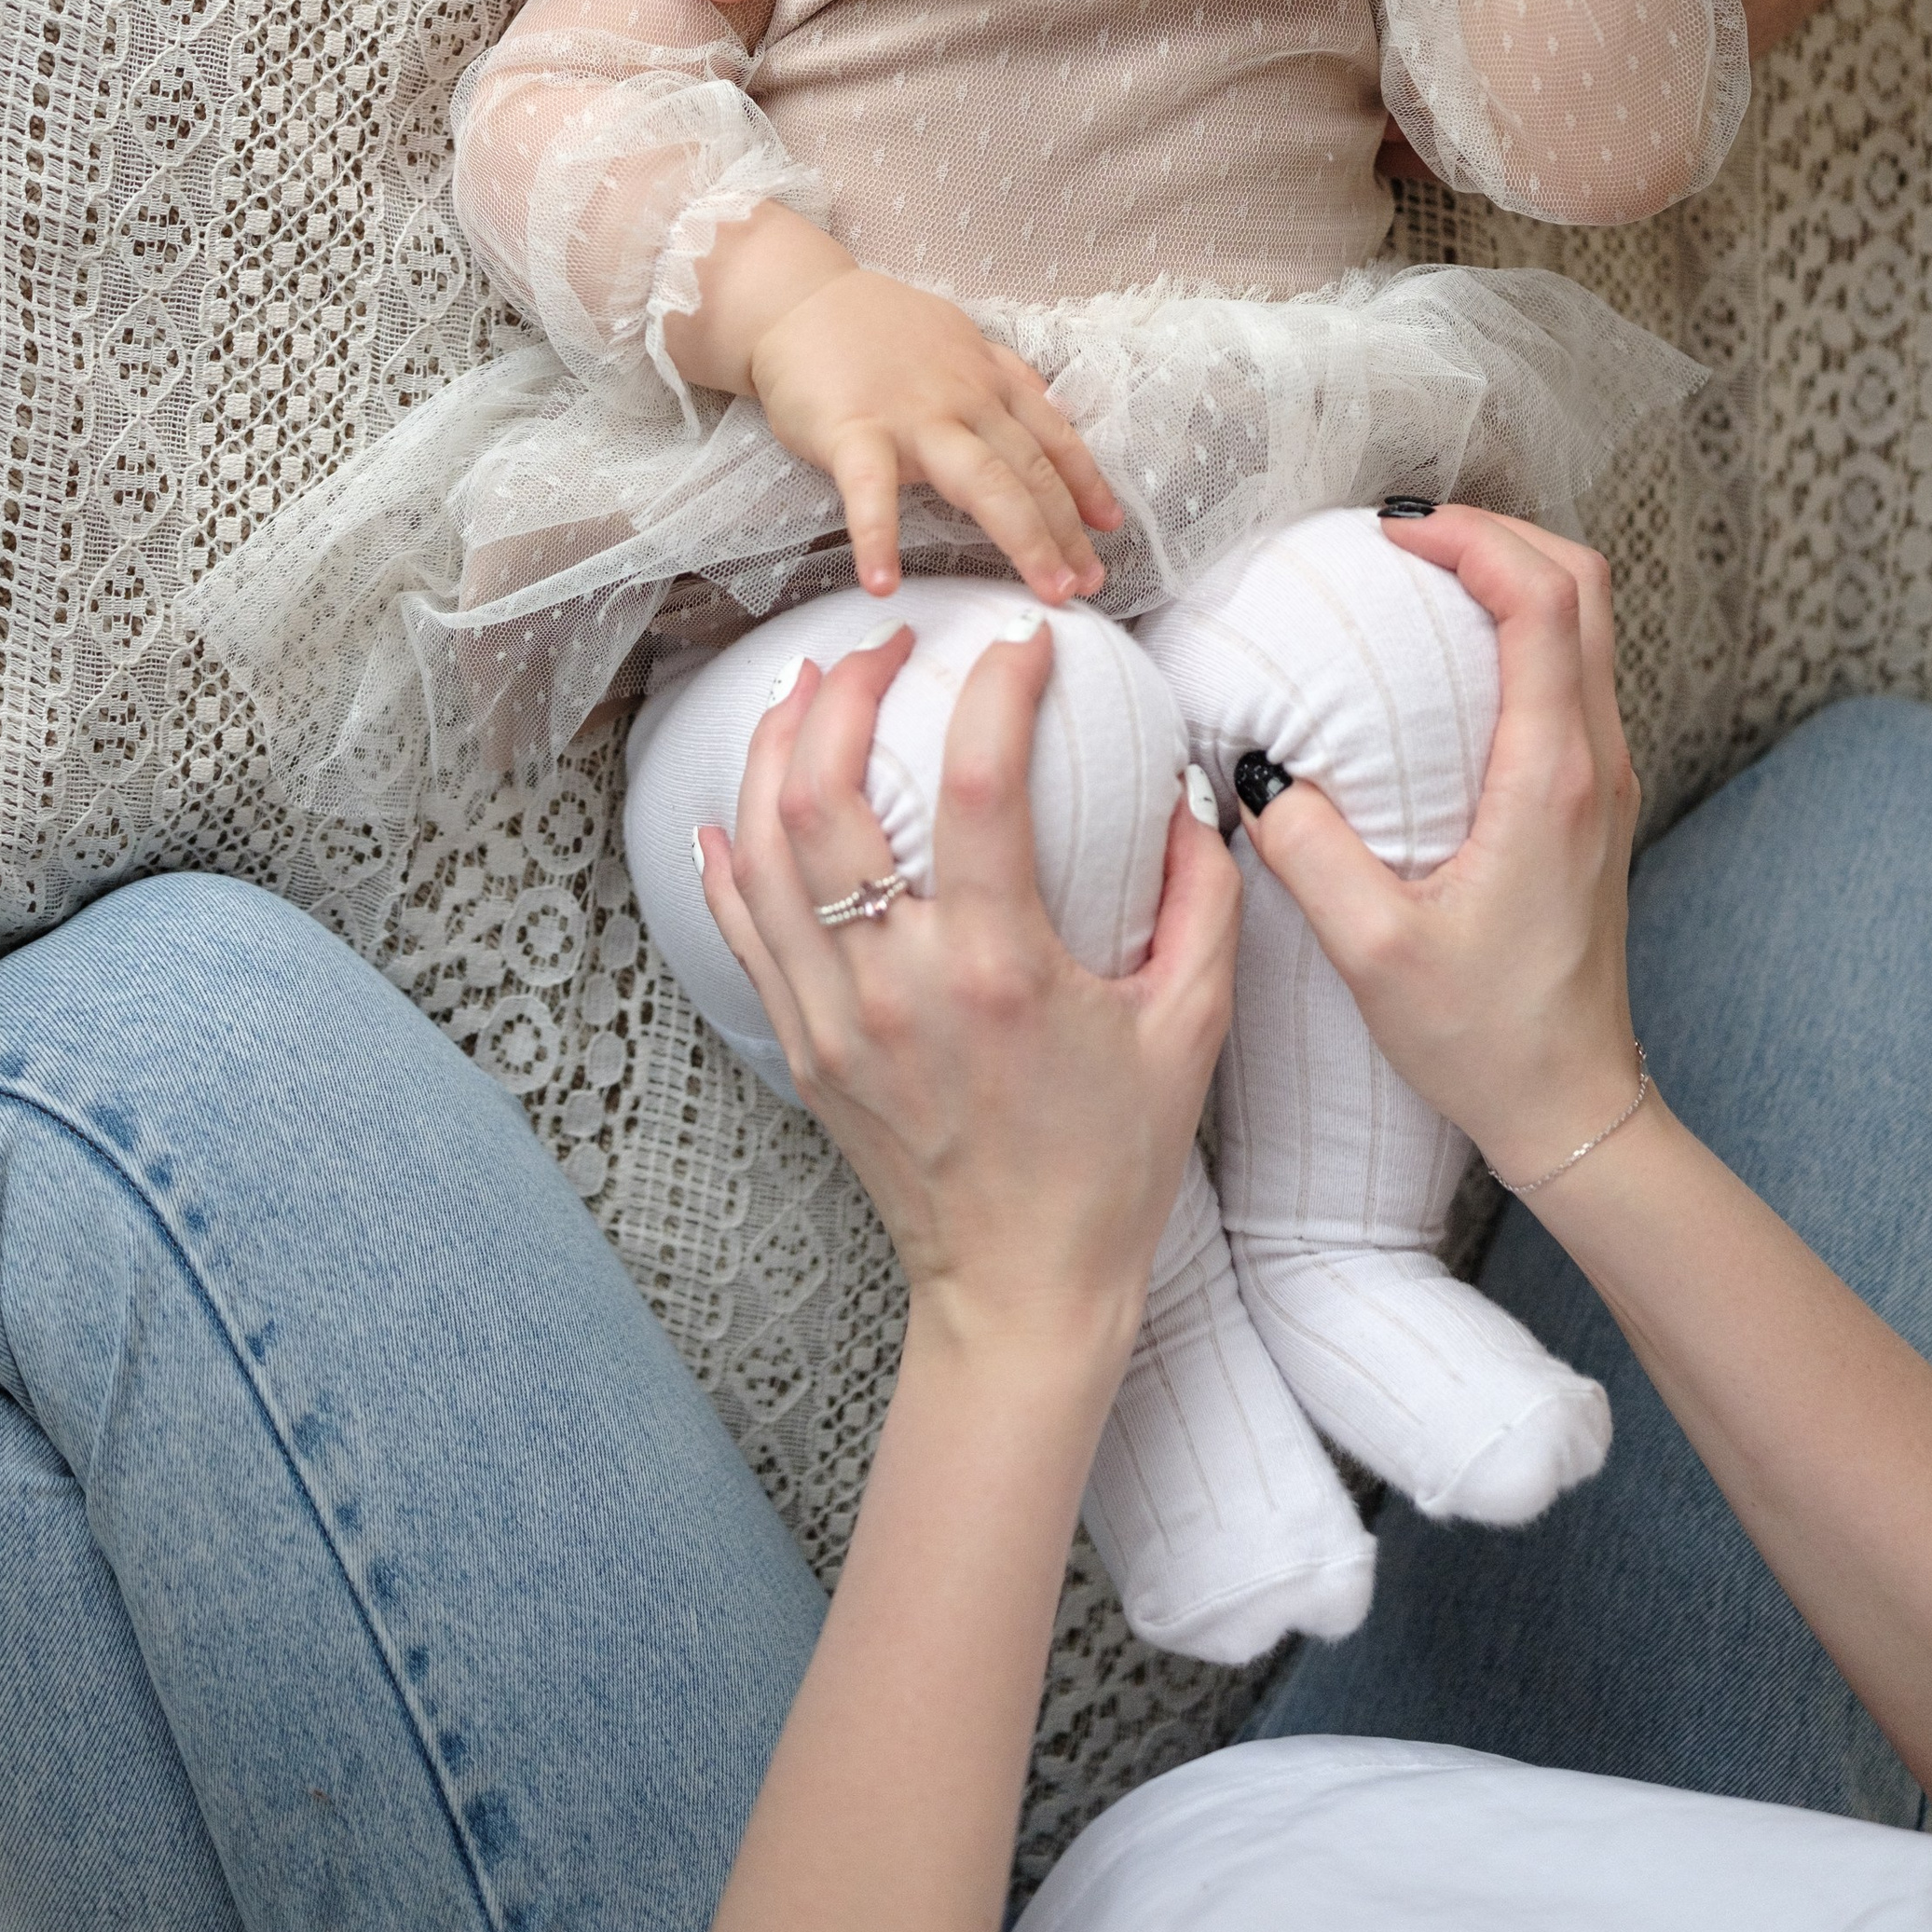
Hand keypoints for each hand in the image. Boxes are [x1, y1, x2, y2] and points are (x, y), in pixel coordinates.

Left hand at [700, 626, 1238, 1352]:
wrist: (1023, 1290)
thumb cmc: (1112, 1165)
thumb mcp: (1191, 1028)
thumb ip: (1202, 900)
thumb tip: (1188, 793)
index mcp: (1000, 970)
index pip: (982, 783)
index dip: (996, 687)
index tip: (1021, 642)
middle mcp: (899, 985)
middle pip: (827, 793)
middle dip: (845, 688)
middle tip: (886, 642)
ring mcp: (835, 1018)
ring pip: (763, 846)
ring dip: (773, 747)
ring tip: (805, 688)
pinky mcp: (804, 1048)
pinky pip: (741, 927)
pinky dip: (729, 853)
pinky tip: (736, 804)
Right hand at [747, 266, 1120, 601]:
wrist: (800, 300)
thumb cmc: (878, 328)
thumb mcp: (959, 340)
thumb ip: (1005, 377)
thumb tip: (1053, 410)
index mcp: (989, 382)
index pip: (1053, 438)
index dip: (1088, 484)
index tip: (1111, 527)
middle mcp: (965, 401)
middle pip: (1030, 471)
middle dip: (1068, 531)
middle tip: (1090, 585)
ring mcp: (912, 418)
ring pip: (984, 481)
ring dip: (1024, 539)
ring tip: (1047, 593)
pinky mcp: (853, 431)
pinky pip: (870, 491)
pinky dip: (877, 538)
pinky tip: (883, 584)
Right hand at [1243, 506, 1640, 1181]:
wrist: (1573, 1110)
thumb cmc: (1484, 1040)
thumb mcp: (1373, 952)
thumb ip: (1307, 851)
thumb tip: (1254, 769)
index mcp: (1550, 777)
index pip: (1542, 600)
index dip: (1471, 540)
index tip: (1393, 533)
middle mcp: (1593, 763)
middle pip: (1583, 584)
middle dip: (1498, 532)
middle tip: (1406, 533)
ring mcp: (1604, 782)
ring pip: (1589, 624)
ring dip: (1516, 575)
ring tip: (1423, 575)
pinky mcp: (1592, 806)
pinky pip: (1576, 674)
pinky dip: (1523, 628)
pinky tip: (1449, 657)